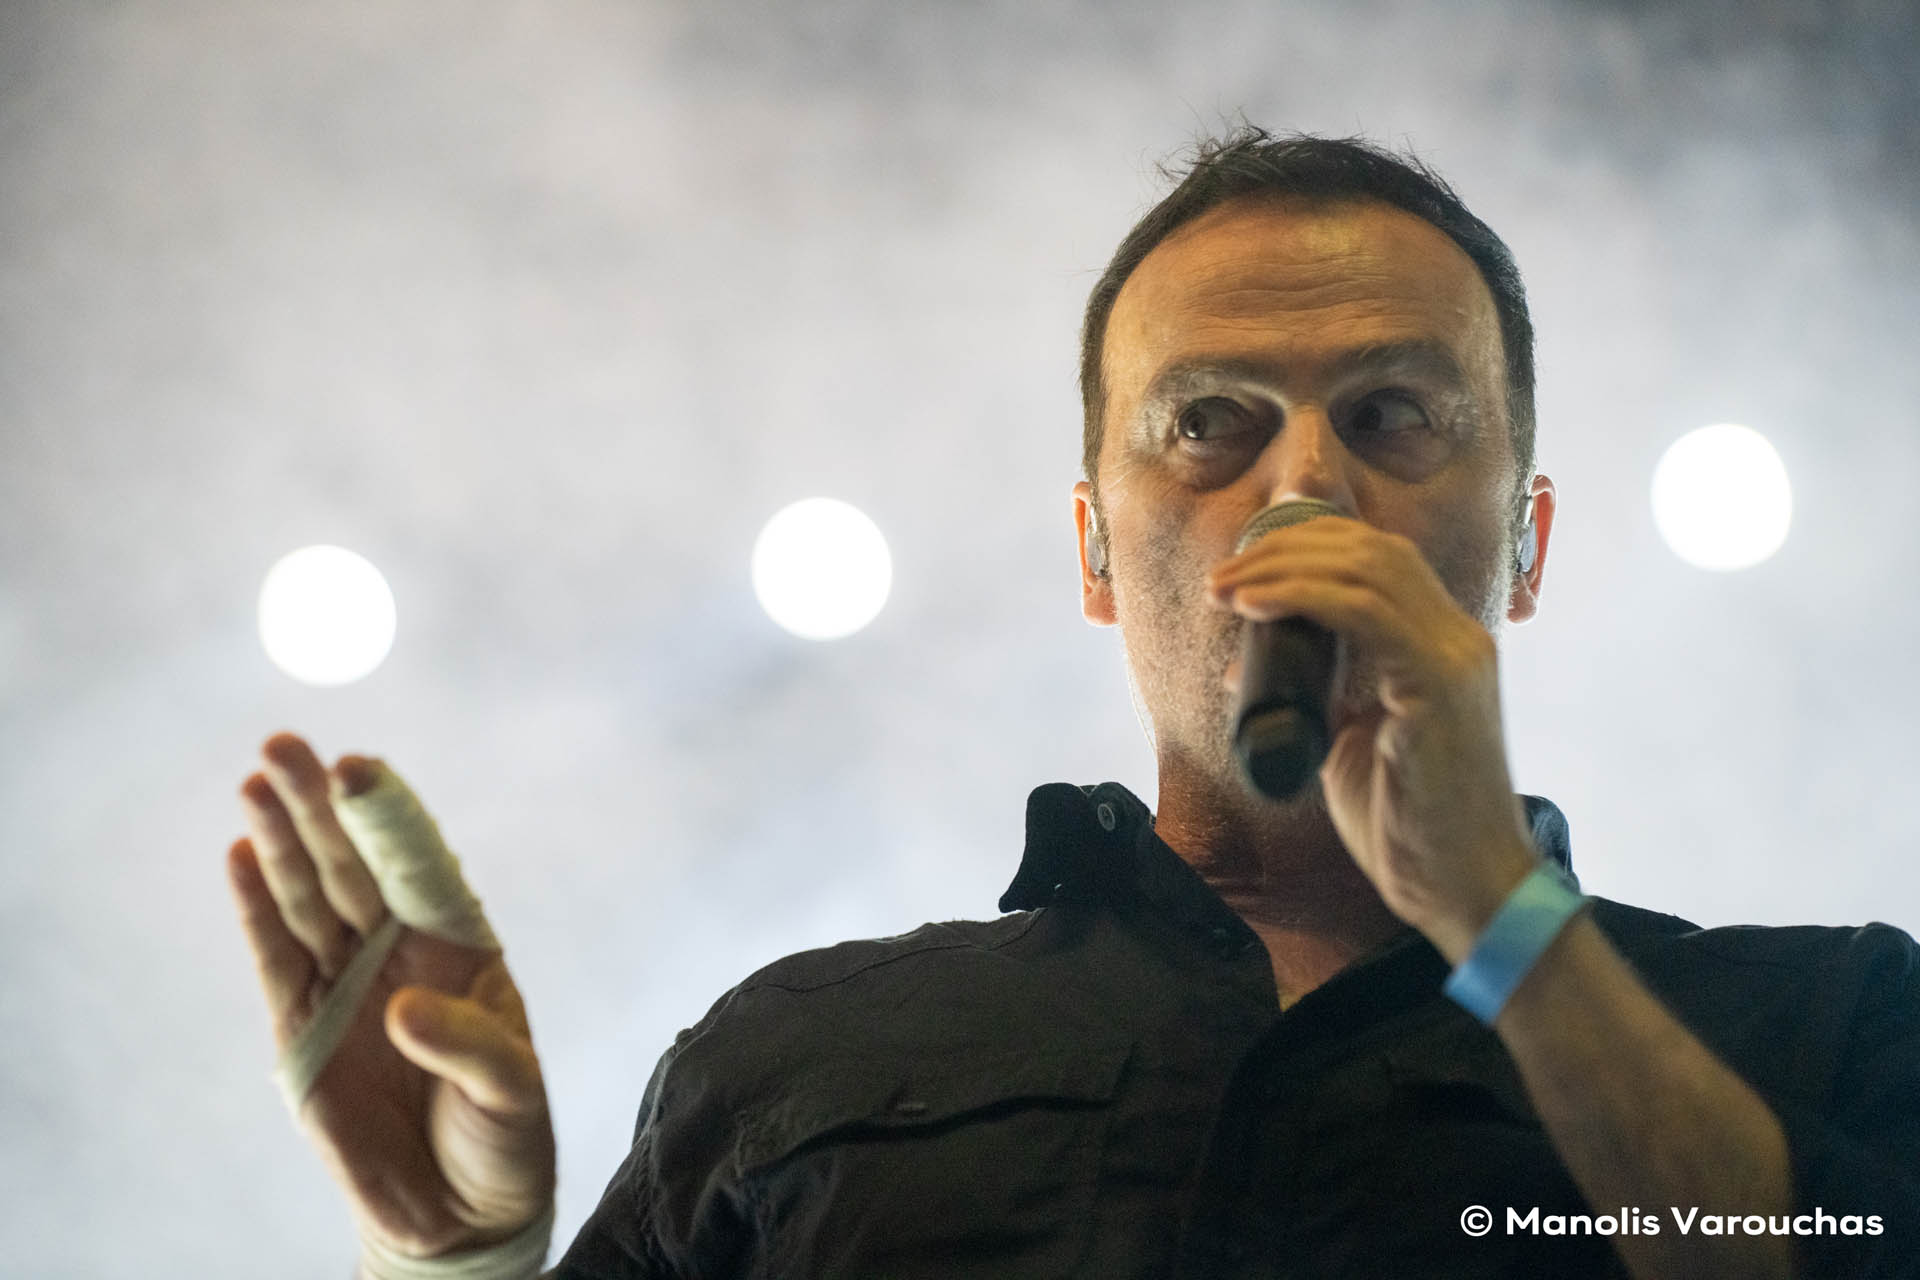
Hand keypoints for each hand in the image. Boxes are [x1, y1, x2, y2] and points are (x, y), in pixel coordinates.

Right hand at [226, 732, 555, 1258]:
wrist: (459, 1212)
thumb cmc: (504, 1134)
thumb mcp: (512, 1090)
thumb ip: (466, 1046)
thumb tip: (397, 1007)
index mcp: (460, 944)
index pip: (420, 864)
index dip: (389, 817)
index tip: (358, 768)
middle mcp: (400, 949)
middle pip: (353, 863)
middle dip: (319, 804)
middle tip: (284, 744)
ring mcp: (347, 983)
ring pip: (308, 895)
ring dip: (280, 839)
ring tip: (255, 779)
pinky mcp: (301, 1028)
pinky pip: (275, 955)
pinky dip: (256, 906)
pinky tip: (241, 853)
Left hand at [1207, 517, 1538, 958]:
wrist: (1462, 887)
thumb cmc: (1408, 824)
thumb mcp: (1350, 741)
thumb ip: (1319, 696)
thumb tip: (1247, 665)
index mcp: (1443, 643)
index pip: (1379, 558)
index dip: (1309, 544)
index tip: (1244, 567)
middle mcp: (1458, 636)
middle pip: (1370, 549)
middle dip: (1285, 548)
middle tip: (1223, 576)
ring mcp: (1455, 656)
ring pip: (1367, 568)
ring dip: (1284, 568)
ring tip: (1226, 589)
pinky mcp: (1440, 683)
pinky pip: (1368, 613)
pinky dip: (1305, 597)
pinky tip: (1256, 606)